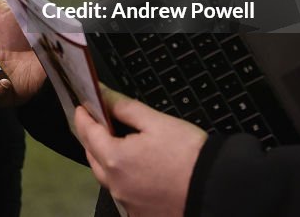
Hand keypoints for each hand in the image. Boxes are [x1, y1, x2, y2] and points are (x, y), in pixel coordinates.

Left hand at [73, 86, 207, 216]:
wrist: (217, 191)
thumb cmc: (190, 155)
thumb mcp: (157, 122)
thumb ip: (125, 107)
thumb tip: (103, 94)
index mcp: (115, 159)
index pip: (87, 132)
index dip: (83, 116)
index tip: (82, 106)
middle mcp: (116, 185)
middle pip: (93, 156)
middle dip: (92, 137)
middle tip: (97, 122)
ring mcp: (127, 203)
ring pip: (107, 177)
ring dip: (106, 159)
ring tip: (117, 143)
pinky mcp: (140, 214)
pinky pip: (123, 193)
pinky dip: (123, 178)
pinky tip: (136, 169)